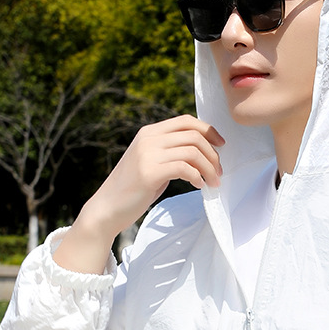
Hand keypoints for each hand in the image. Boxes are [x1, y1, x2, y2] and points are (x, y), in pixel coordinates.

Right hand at [53, 115, 223, 274]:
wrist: (107, 208)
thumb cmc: (133, 189)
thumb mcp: (151, 161)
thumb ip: (169, 151)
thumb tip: (200, 150)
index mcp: (149, 133)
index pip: (186, 121)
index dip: (209, 130)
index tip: (221, 146)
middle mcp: (148, 139)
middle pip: (194, 135)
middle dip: (213, 154)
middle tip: (219, 172)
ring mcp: (148, 154)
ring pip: (193, 151)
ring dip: (209, 168)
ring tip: (213, 182)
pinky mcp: (149, 172)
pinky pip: (185, 168)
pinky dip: (197, 177)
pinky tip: (199, 186)